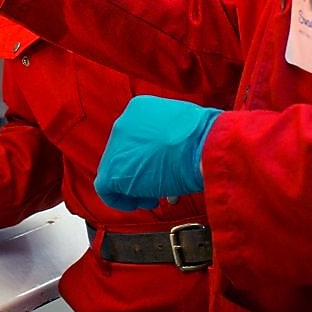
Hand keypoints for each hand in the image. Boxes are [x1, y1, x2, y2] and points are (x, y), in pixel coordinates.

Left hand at [94, 96, 221, 211]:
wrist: (204, 146)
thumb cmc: (205, 138)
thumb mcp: (184, 128)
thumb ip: (168, 138)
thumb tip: (167, 157)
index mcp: (140, 107)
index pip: (136, 139)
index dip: (147, 158)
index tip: (160, 170)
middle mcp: (123, 122)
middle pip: (125, 155)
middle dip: (140, 173)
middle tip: (155, 187)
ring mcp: (116, 144)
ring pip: (116, 171)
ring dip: (134, 188)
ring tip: (153, 197)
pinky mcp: (113, 168)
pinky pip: (106, 189)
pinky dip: (120, 200)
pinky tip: (139, 203)